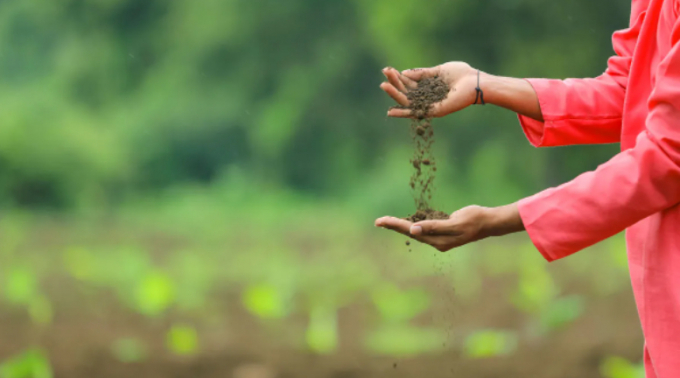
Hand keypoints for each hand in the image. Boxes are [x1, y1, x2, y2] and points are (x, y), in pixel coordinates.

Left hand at [375, 204, 524, 251]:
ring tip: (386, 222)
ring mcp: (439, 237)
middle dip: (394, 226)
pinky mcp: (443, 230)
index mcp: (438, 241)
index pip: (411, 231)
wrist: (489, 222)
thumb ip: (434, 227)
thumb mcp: (454, 223)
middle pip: (410, 233)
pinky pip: (424, 227)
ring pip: (415, 231)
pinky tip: (406, 222)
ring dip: (401, 226)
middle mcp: (436, 241)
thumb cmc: (474, 220)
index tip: (382, 221)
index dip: (396, 225)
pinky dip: (413, 223)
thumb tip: (413, 230)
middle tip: (377, 221)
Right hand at [380, 62, 478, 117]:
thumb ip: (421, 73)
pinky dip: (402, 113)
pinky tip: (390, 111)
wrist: (476, 83)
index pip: (408, 83)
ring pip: (407, 101)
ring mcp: (429, 105)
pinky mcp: (433, 111)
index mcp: (428, 87)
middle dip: (394, 84)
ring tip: (383, 86)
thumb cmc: (462, 75)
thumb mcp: (438, 71)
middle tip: (382, 75)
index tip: (386, 70)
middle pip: (405, 92)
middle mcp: (427, 97)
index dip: (397, 77)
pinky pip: (415, 113)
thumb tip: (404, 73)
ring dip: (394, 95)